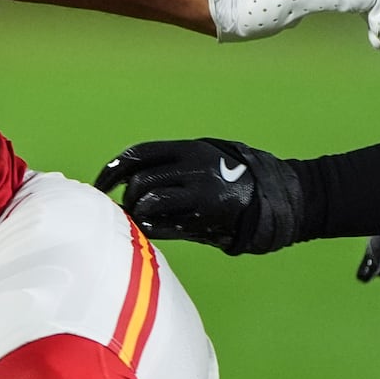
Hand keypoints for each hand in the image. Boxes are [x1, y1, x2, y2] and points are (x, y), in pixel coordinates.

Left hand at [95, 138, 303, 254]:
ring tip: (142, 220)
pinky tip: (152, 229)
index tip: (100, 186)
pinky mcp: (205, 215)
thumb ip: (173, 167)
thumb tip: (128, 180)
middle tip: (129, 210)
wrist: (278, 200)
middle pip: (138, 181)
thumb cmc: (235, 182)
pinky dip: (149, 227)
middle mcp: (193, 165)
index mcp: (189, 148)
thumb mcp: (206, 161)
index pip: (137, 154)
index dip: (113, 170)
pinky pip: (161, 223)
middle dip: (127, 198)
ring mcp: (199, 190)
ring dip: (137, 213)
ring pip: (146, 201)